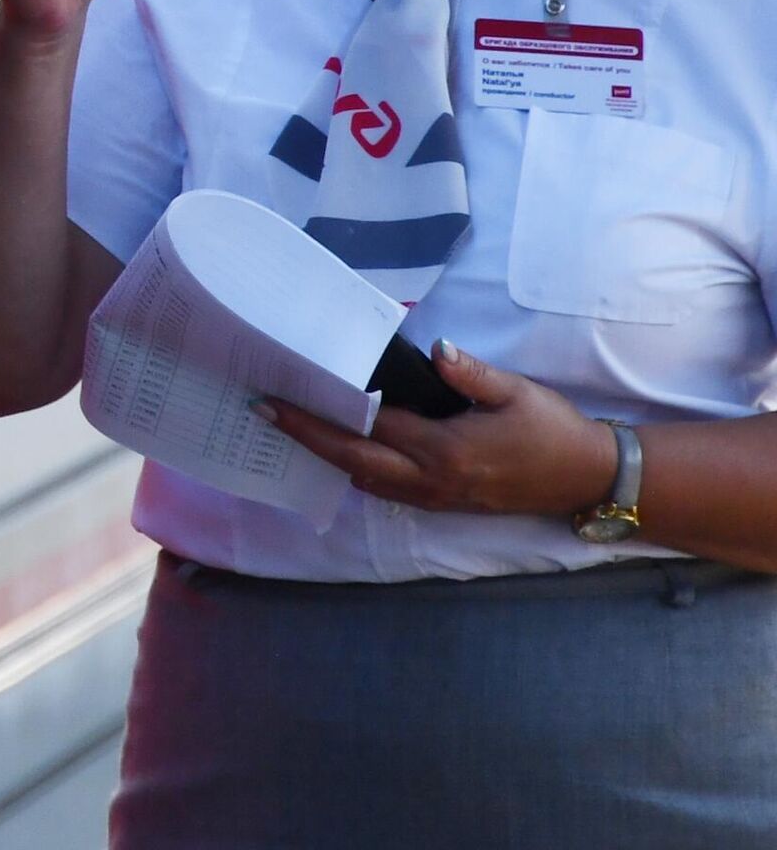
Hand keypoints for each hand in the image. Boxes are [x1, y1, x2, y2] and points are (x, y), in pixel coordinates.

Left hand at [255, 341, 619, 518]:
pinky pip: (386, 488)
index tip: (285, 394)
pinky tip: (340, 449)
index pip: (370, 427)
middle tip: (265, 412)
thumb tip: (435, 351)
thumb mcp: (515, 393)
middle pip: (354, 460)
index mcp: (445, 451)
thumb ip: (472, 373)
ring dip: (327, 453)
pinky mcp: (444, 502)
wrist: (588, 477)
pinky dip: (356, 468)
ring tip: (291, 426)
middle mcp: (432, 480)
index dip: (324, 410)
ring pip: (366, 478)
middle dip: (307, 435)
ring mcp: (437, 497)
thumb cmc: (552, 429)